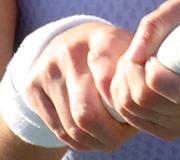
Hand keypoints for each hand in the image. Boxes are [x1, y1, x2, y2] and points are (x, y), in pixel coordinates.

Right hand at [22, 22, 138, 151]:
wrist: (70, 42)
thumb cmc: (113, 56)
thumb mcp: (131, 54)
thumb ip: (142, 74)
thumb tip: (147, 102)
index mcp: (101, 38)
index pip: (108, 80)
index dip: (121, 106)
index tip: (133, 113)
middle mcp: (70, 49)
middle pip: (87, 112)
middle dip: (110, 134)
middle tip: (123, 135)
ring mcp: (48, 67)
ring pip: (73, 126)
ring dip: (95, 141)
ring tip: (111, 137)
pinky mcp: (32, 85)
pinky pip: (58, 130)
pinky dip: (79, 141)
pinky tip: (91, 134)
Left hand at [110, 0, 179, 140]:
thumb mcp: (179, 12)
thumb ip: (156, 26)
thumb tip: (135, 55)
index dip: (159, 76)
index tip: (152, 58)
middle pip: (152, 101)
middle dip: (131, 73)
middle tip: (133, 56)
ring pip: (137, 110)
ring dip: (123, 83)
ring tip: (131, 65)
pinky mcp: (171, 131)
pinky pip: (134, 121)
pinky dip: (122, 97)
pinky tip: (131, 80)